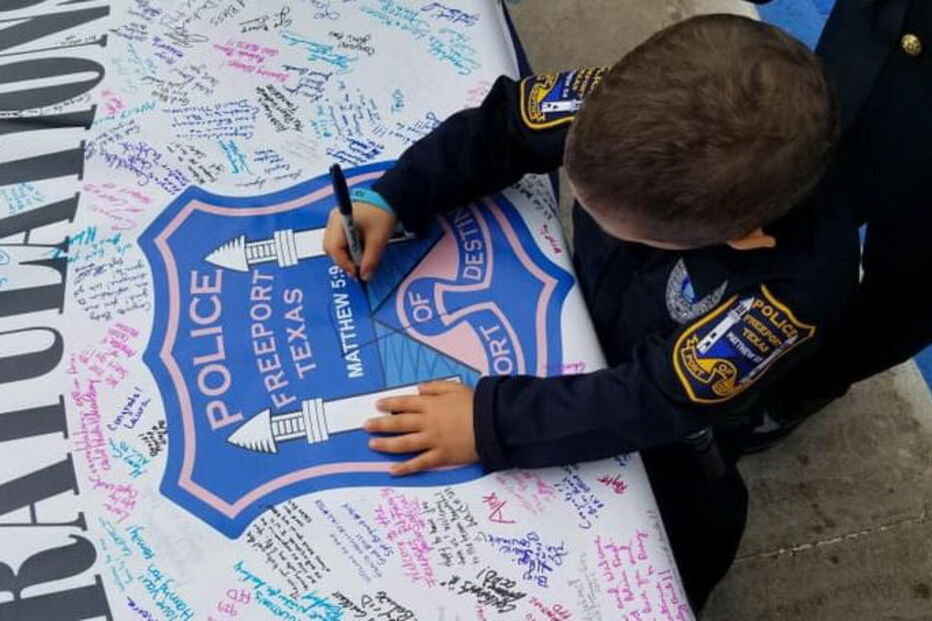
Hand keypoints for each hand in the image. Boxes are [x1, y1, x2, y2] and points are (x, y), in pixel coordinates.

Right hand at [322, 201, 396, 280]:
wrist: (388, 198)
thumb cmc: (382, 214)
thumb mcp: (378, 239)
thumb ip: (371, 260)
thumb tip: (365, 277)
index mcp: (340, 220)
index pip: (333, 247)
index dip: (343, 263)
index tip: (356, 272)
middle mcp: (333, 219)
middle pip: (330, 247)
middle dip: (343, 260)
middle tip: (357, 268)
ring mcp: (335, 220)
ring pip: (332, 245)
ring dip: (345, 255)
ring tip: (360, 257)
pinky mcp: (340, 222)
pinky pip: (337, 240)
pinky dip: (346, 248)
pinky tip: (359, 249)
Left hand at [364, 381, 478, 475]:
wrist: (493, 424)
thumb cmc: (477, 404)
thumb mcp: (456, 387)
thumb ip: (436, 386)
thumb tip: (418, 388)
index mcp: (431, 405)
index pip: (404, 403)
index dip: (389, 404)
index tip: (378, 405)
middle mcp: (428, 422)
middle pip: (398, 424)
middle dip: (380, 425)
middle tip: (366, 426)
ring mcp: (433, 441)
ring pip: (404, 444)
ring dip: (386, 444)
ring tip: (372, 445)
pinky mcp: (441, 456)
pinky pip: (419, 463)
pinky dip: (405, 468)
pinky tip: (392, 470)